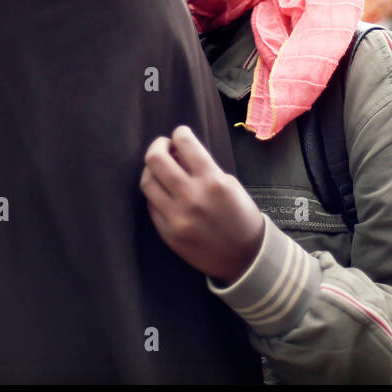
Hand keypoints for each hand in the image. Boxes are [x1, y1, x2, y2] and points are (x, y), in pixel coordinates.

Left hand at [139, 125, 266, 284]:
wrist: (244, 257)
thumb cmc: (240, 216)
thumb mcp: (230, 184)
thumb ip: (204, 168)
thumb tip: (179, 153)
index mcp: (212, 181)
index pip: (185, 143)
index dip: (179, 133)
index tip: (180, 134)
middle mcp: (191, 196)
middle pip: (155, 159)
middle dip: (158, 146)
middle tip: (164, 147)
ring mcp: (176, 216)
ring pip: (147, 182)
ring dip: (152, 169)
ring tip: (160, 169)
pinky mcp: (167, 232)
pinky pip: (151, 204)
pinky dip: (155, 193)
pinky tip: (163, 191)